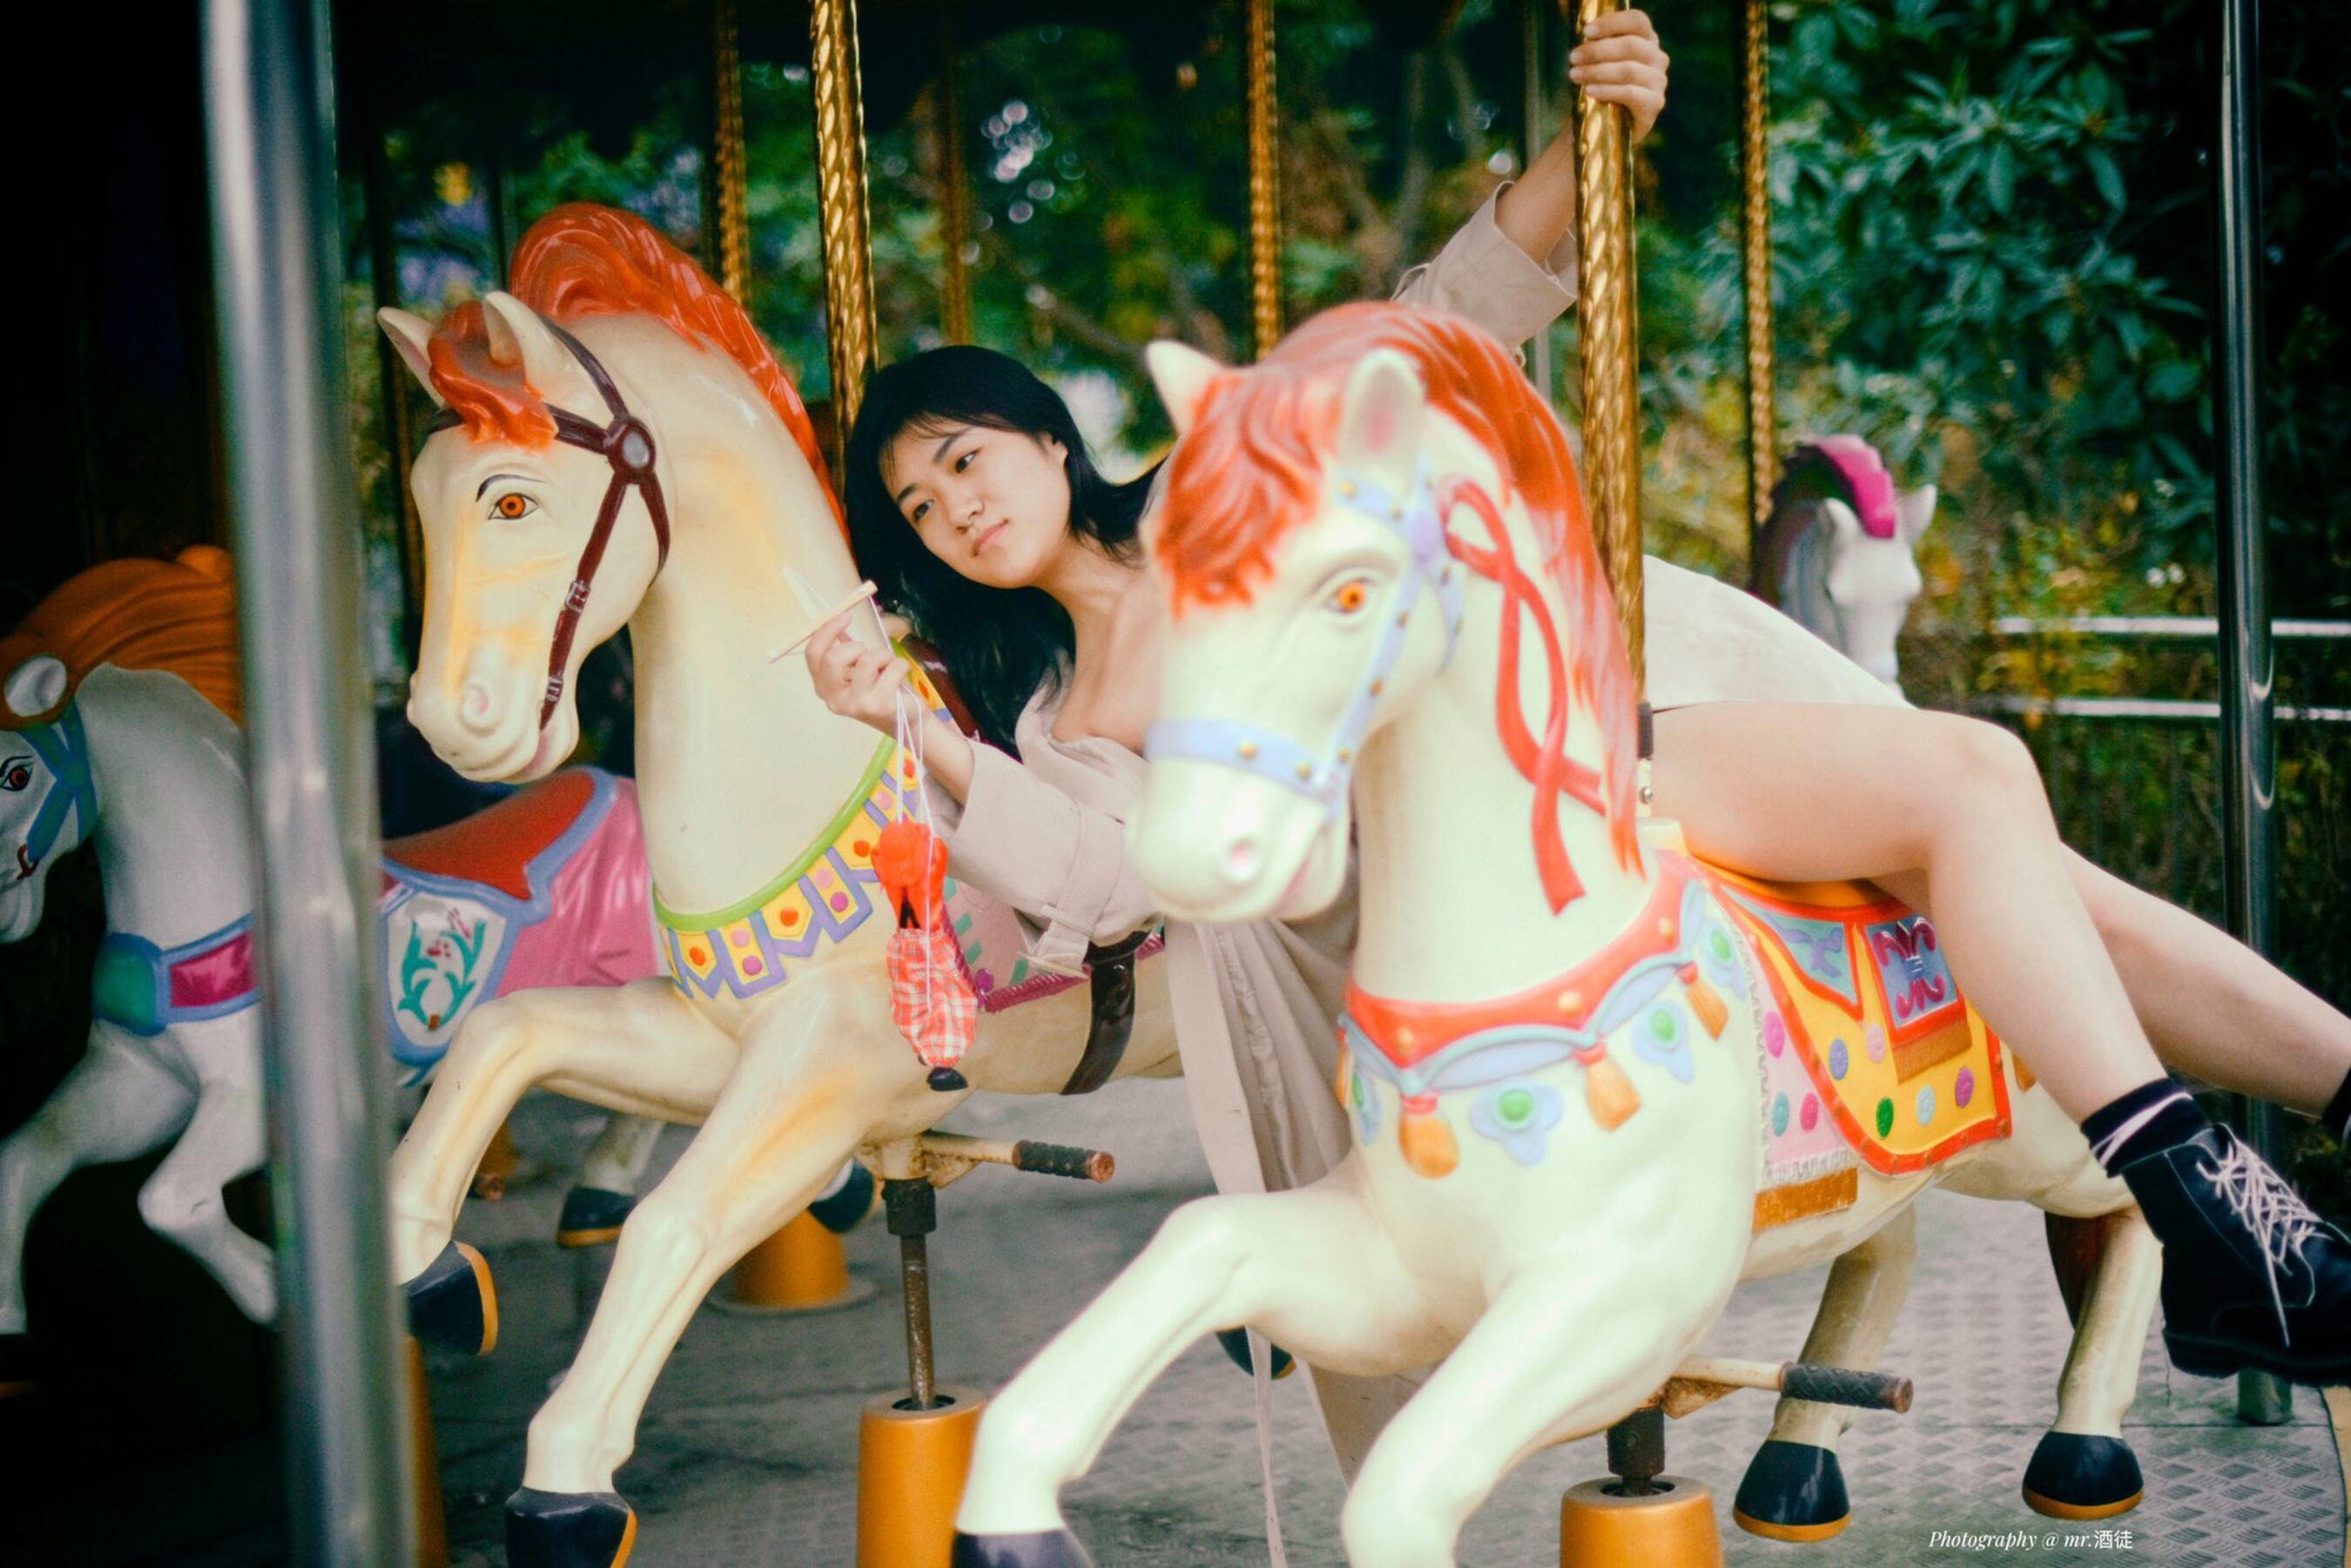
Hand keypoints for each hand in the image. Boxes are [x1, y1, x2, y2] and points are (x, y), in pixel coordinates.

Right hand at [805, 611, 911, 734]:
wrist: (905, 721)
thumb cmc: (879, 689)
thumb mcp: (856, 672)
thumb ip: (844, 652)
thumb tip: (838, 618)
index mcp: (823, 687)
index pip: (813, 654)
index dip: (827, 630)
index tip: (846, 616)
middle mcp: (834, 699)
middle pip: (833, 658)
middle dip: (857, 647)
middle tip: (870, 656)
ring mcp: (855, 705)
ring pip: (867, 660)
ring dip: (883, 656)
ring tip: (886, 668)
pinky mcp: (878, 706)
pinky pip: (892, 668)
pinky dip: (901, 665)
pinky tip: (899, 677)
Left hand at [1571, 10, 1669, 146]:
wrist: (1600, 128)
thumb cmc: (1596, 86)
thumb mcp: (1592, 59)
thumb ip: (1587, 35)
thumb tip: (1561, 2)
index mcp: (1646, 40)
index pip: (1637, 21)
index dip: (1611, 23)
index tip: (1586, 31)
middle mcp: (1657, 58)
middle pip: (1630, 45)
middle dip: (1597, 50)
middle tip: (1573, 57)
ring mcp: (1658, 81)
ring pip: (1628, 69)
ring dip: (1598, 71)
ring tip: (1575, 75)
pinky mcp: (1654, 104)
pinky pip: (1631, 93)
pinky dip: (1608, 90)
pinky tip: (1590, 91)